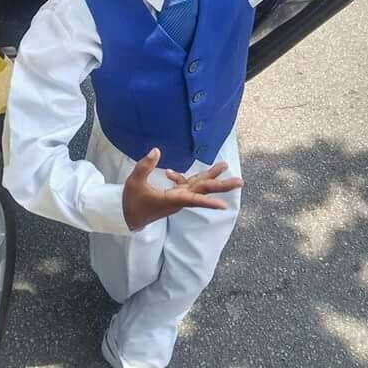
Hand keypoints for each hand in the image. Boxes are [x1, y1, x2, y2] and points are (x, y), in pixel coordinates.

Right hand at [122, 148, 242, 230]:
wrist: (128, 216)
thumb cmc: (131, 201)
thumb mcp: (134, 182)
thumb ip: (145, 166)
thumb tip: (156, 151)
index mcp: (171, 199)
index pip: (193, 199)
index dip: (208, 202)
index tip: (224, 205)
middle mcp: (179, 199)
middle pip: (203, 191)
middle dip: (221, 186)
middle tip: (240, 182)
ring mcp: (178, 197)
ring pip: (199, 186)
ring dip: (212, 177)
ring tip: (225, 166)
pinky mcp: (175, 195)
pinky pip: (187, 185)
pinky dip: (184, 177)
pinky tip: (169, 173)